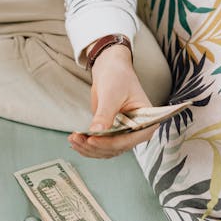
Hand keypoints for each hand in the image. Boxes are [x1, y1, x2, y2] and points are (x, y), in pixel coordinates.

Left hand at [68, 43, 157, 160]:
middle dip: (94, 146)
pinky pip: (101, 146)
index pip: (127, 139)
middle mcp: (137, 131)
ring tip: (74, 139)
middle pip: (116, 148)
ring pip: (106, 151)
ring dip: (88, 148)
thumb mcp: (111, 94)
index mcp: (147, 121)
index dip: (108, 143)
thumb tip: (97, 132)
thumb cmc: (118, 76)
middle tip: (77, 139)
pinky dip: (88, 146)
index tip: (91, 140)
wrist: (111, 69)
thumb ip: (105, 114)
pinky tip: (76, 140)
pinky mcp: (113, 134)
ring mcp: (125, 134)